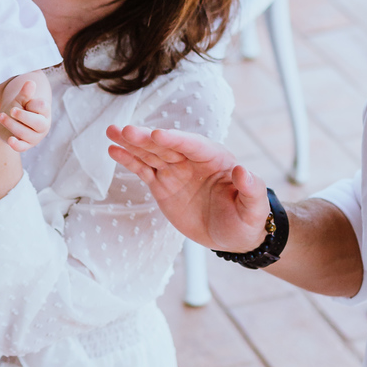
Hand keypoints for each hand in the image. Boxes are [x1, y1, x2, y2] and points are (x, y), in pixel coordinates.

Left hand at [0, 79, 50, 151]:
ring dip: (12, 125)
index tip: (26, 102)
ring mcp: (34, 137)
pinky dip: (16, 145)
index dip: (33, 103)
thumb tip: (30, 82)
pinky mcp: (24, 145)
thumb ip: (25, 93)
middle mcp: (43, 126)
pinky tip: (10, 140)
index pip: (43, 107)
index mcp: (45, 112)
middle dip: (23, 116)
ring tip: (1, 116)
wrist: (11, 118)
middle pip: (37, 123)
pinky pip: (22, 147)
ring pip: (26, 134)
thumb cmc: (20, 107)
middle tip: (11, 110)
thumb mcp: (21, 99)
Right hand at [105, 124, 267, 251]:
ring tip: (111, 132)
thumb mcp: (254, 209)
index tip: (158, 134)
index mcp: (215, 159)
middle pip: (166, 146)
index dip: (176, 139)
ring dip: (131, 143)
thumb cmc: (247, 220)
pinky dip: (128, 160)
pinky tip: (113, 150)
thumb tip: (244, 170)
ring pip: (150, 154)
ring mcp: (175, 172)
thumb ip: (252, 189)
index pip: (193, 145)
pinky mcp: (162, 185)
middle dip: (146, 138)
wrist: (233, 236)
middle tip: (126, 130)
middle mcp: (192, 160)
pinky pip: (143, 170)